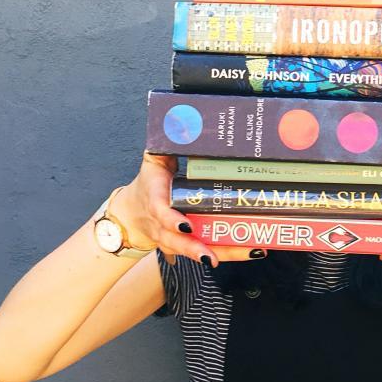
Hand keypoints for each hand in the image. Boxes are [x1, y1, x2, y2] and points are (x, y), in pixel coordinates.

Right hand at [108, 152, 264, 266]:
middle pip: (178, 241)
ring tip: (250, 251)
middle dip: (196, 249)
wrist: (130, 215)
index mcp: (154, 199)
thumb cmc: (147, 185)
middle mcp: (161, 225)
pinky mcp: (185, 246)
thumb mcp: (153, 161)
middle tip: (213, 256)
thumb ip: (167, 145)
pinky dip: (228, 252)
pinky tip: (252, 250)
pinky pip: (206, 251)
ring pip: (195, 250)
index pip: (160, 211)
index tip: (187, 226)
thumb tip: (186, 125)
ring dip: (221, 252)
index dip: (172, 220)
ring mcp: (172, 239)